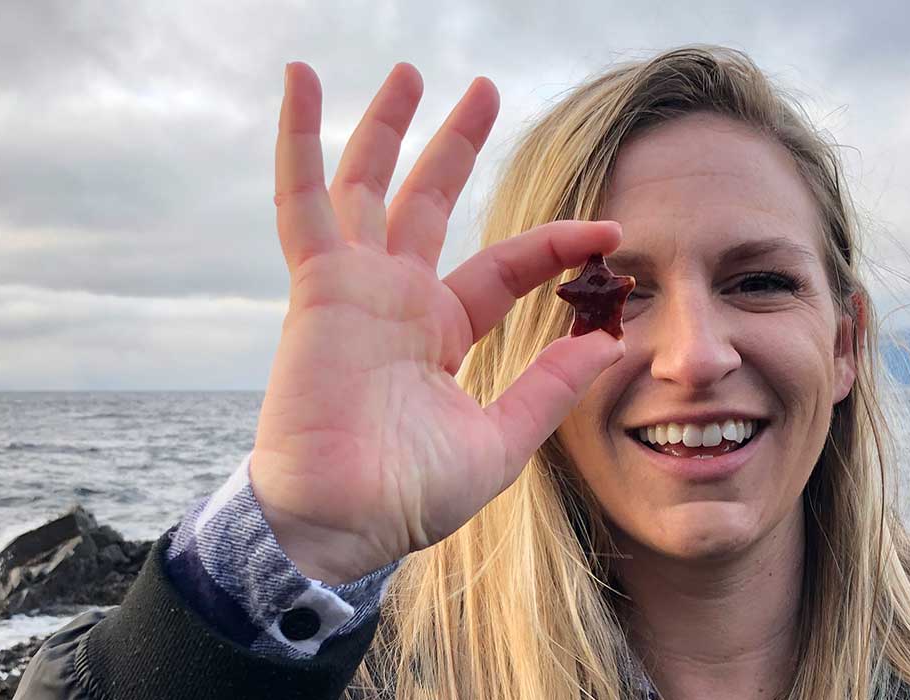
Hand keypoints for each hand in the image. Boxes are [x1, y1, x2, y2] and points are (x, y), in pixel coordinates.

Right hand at [251, 62, 624, 582]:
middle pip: (430, 201)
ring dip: (389, 127)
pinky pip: (303, 198)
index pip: (505, 266)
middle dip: (457, 144)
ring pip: (371, 185)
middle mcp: (397, 299)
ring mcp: (356, 286)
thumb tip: (609, 342)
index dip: (556, 244)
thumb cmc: (409, 497)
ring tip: (412, 70)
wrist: (344, 521)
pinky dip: (298, 137)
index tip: (610, 236)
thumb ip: (549, 386)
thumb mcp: (501, 440)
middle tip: (486, 90)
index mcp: (441, 333)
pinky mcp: (320, 284)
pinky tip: (300, 81)